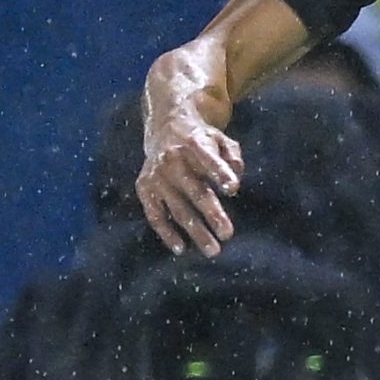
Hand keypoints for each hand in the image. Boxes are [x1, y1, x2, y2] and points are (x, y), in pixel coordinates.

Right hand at [137, 111, 243, 256]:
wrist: (164, 128)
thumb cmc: (200, 141)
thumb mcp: (220, 139)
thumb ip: (232, 156)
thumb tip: (234, 180)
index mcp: (194, 144)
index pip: (208, 159)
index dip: (220, 173)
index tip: (232, 189)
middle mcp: (172, 160)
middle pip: (194, 190)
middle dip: (212, 213)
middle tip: (228, 234)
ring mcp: (156, 176)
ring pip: (177, 208)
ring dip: (195, 231)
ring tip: (213, 250)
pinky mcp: (145, 188)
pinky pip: (155, 215)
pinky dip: (166, 233)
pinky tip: (181, 248)